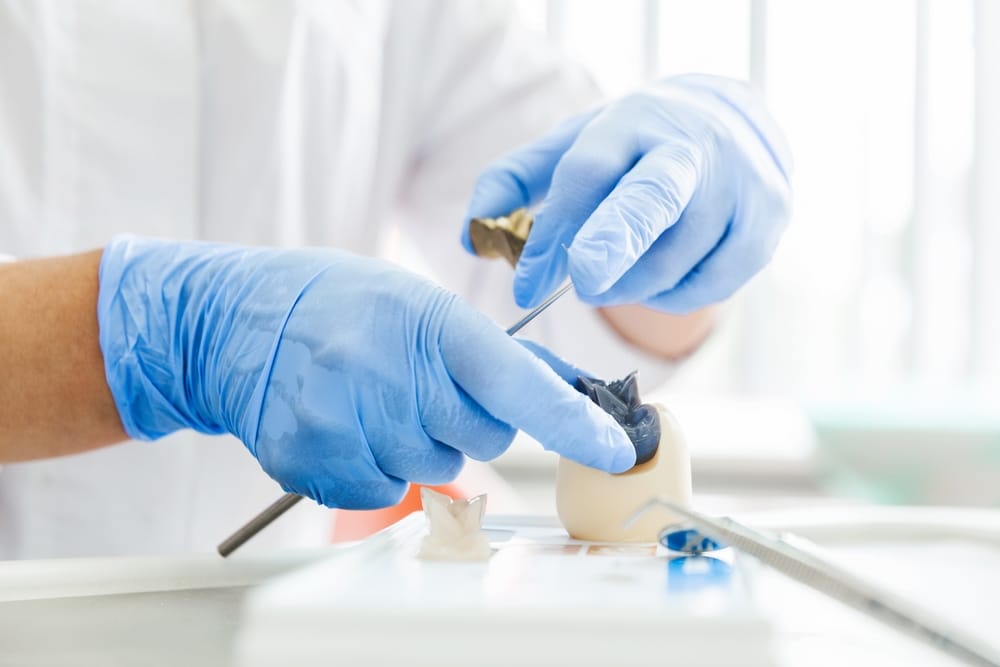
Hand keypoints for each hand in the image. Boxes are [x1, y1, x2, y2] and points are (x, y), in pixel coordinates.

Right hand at [97, 238, 634, 508]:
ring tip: (370, 394)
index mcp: (431, 325)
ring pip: (435, 466)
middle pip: (484, 437)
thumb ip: (491, 353)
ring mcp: (353, 424)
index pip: (520, 386)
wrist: (233, 322)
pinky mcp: (318, 462)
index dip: (574, 422)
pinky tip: (345, 420)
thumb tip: (567, 389)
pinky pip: (385, 489)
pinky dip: (375, 464)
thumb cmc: (337, 304)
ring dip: (416, 440)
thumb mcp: (419, 304)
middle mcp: (394, 377)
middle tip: (415, 379)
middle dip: (466, 416)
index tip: (617, 448)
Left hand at [464, 74, 791, 313]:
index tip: (526, 286)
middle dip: (615, 241)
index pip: (586, 177)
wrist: (733, 125)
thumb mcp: (573, 146)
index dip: (554, 234)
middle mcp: (692, 150)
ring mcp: (739, 188)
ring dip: (628, 287)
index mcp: (633, 123)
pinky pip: (708, 288)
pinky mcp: (766, 228)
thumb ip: (516, 183)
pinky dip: (671, 296)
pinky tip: (656, 278)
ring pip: (674, 263)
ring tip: (612, 276)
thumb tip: (470, 238)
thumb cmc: (635, 146)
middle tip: (586, 281)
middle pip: (651, 200)